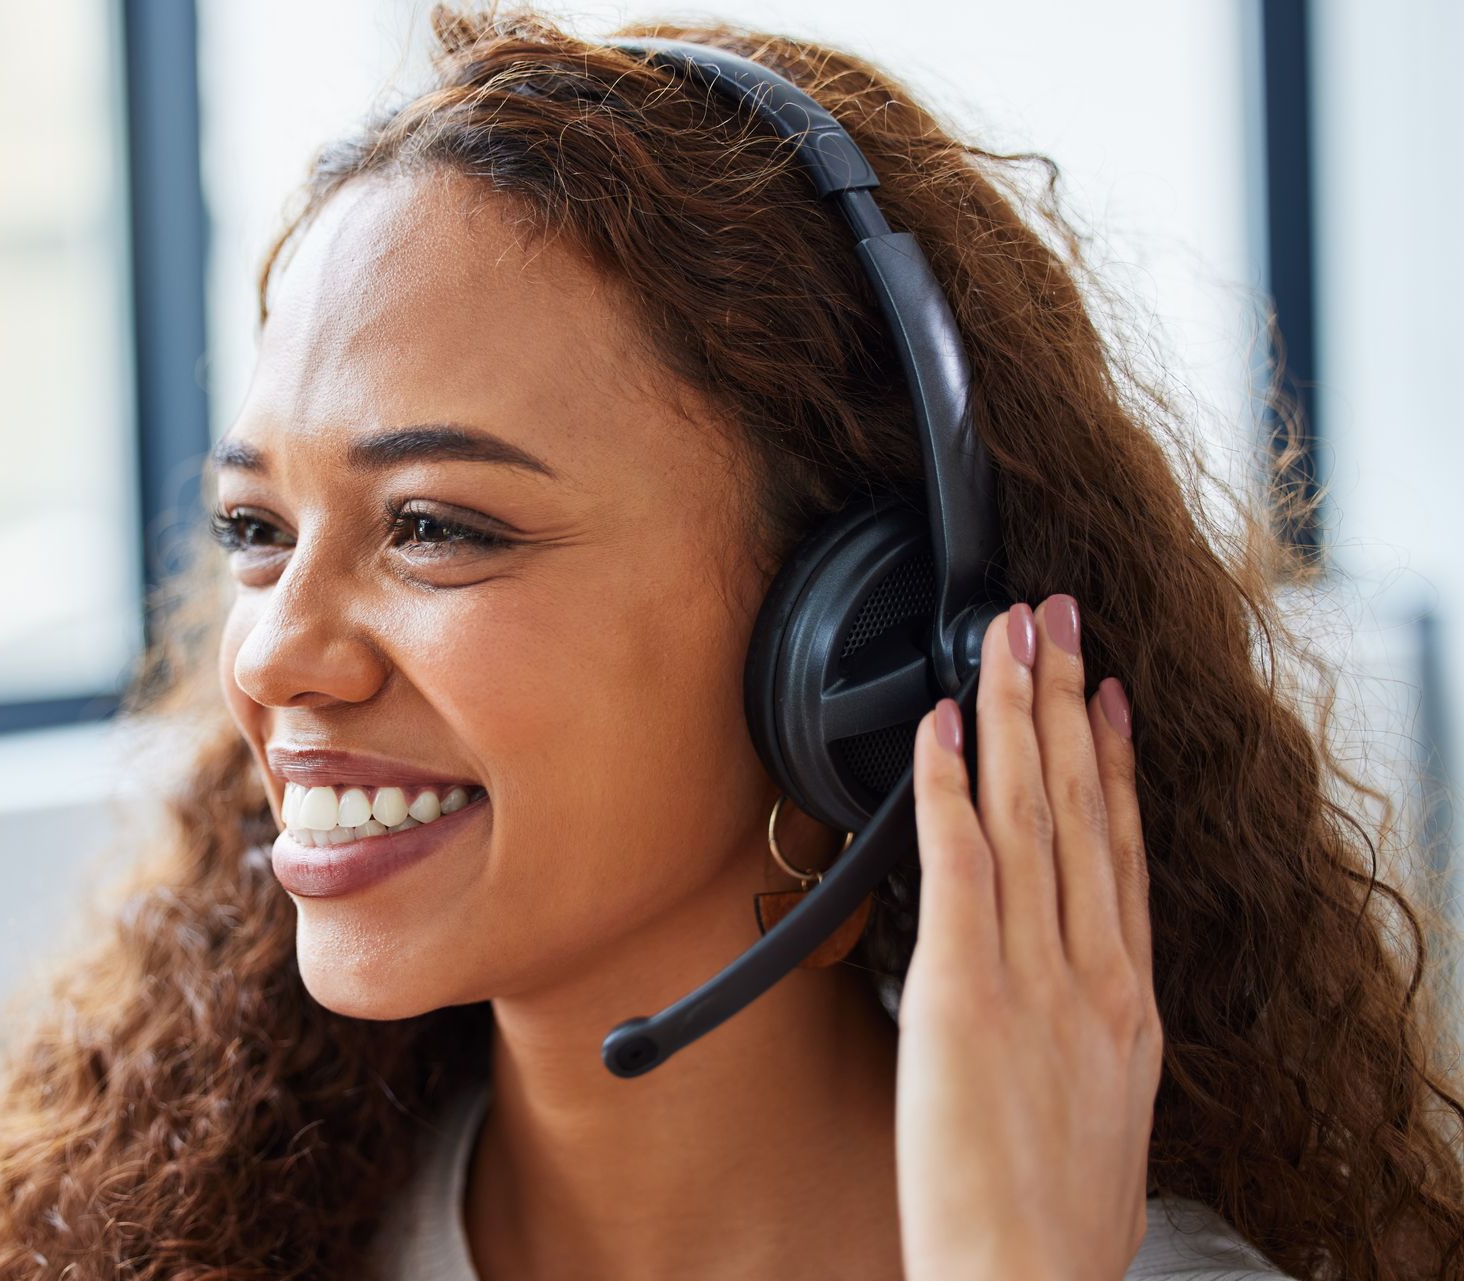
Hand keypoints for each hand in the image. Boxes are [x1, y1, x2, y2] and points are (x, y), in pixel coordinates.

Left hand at [894, 595, 1160, 1280]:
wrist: (1029, 1279)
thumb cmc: (1055, 1223)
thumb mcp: (1106, 1119)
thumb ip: (1091, 1046)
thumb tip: (1075, 1018)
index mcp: (1125, 1004)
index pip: (1119, 852)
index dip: (1111, 765)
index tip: (1105, 698)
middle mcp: (1089, 973)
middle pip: (1079, 808)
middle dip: (1064, 702)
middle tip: (1053, 620)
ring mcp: (1032, 975)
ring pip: (1028, 815)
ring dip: (1014, 715)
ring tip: (1008, 638)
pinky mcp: (963, 991)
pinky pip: (960, 865)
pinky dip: (950, 787)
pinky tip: (941, 726)